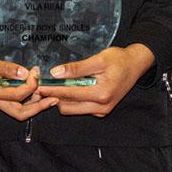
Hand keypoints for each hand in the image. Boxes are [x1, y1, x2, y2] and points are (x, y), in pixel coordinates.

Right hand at [0, 25, 57, 120]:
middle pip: (20, 112)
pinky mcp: (1, 88)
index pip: (17, 96)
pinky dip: (29, 94)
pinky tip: (37, 86)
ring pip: (20, 107)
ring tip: (47, 91)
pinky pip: (18, 97)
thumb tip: (24, 74)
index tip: (35, 72)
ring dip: (35, 101)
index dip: (30, 86)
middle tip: (54, 99)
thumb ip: (5, 68)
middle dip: (38, 107)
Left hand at [37, 44, 155, 117]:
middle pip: (67, 108)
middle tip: (39, 85)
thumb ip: (77, 68)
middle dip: (52, 97)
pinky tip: (64, 87)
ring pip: (72, 109)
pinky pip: (79, 108)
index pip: (68, 94)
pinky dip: (70, 100)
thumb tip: (55, 72)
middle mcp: (101, 107)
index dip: (50, 89)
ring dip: (60, 99)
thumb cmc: (119, 60)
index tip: (35, 85)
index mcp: (101, 95)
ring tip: (49, 85)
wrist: (135, 65)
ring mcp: (101, 110)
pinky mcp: (100, 110)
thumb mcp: (98, 60)